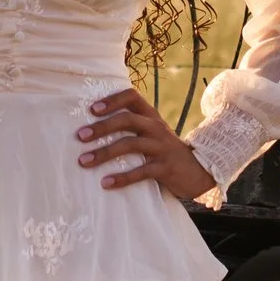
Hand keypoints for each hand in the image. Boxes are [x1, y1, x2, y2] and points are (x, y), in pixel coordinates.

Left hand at [77, 86, 213, 200]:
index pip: (131, 97)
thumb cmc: (164, 151)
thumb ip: (131, 127)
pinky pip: (141, 172)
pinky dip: (122, 178)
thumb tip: (92, 128)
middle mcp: (156, 127)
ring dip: (104, 153)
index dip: (112, 100)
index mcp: (151, 116)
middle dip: (102, 127)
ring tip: (84, 161)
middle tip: (80, 136)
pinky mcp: (165, 168)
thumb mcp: (152, 133)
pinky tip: (105, 183)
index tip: (91, 109)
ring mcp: (161, 147)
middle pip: (127, 120)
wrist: (199, 171)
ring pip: (130, 145)